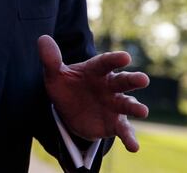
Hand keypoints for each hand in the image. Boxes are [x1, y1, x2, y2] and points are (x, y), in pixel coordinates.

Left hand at [37, 35, 149, 151]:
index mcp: (96, 70)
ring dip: (135, 107)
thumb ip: (51, 60)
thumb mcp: (55, 76)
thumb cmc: (66, 87)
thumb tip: (42, 39)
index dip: (114, 59)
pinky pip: (124, 130)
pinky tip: (134, 147)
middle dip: (133, 80)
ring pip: (128, 104)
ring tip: (143, 111)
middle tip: (143, 79)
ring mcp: (115, 104)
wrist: (69, 112)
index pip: (105, 63)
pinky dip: (130, 138)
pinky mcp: (115, 123)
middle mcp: (110, 86)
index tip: (126, 57)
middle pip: (123, 81)